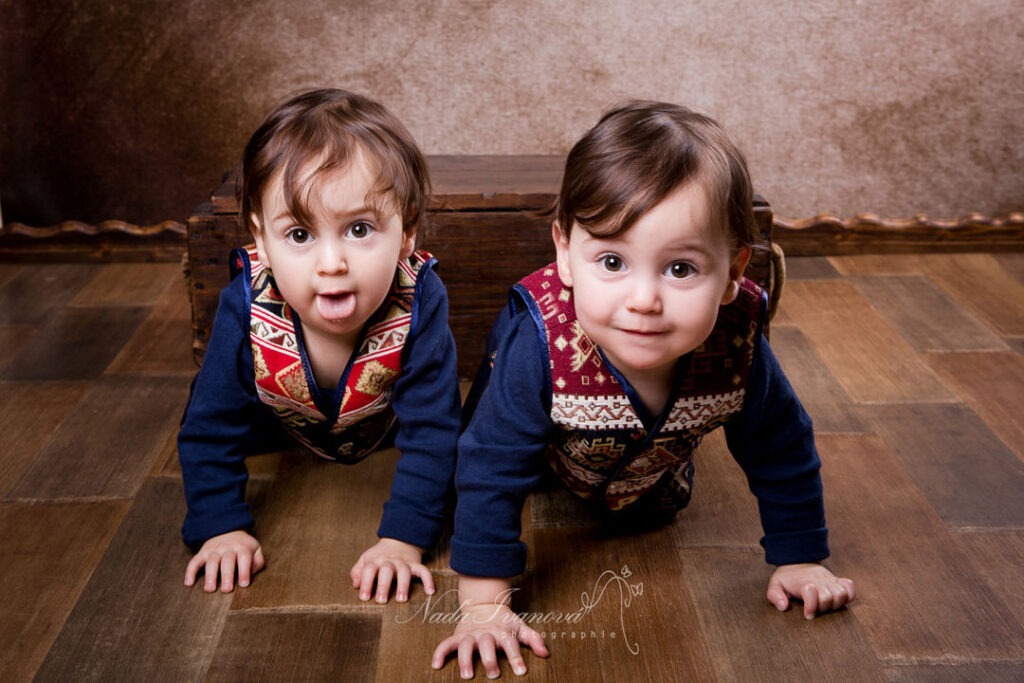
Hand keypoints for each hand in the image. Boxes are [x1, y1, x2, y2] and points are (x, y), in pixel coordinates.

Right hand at [184, 530, 264, 592]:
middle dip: (227, 575)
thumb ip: (258, 561)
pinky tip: (188, 583)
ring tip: (210, 589)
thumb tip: (252, 574)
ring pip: (211, 562)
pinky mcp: (202, 553)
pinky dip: (190, 572)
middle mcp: (227, 548)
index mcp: (242, 547)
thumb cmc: (243, 546)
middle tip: (227, 590)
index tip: (244, 584)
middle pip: (227, 561)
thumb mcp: (256, 549)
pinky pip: (194, 561)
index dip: (244, 571)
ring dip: (210, 575)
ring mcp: (213, 550)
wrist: (228, 530)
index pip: (244, 558)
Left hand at [350, 537, 433, 602]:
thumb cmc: (379, 556)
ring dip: (403, 585)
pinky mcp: (416, 564)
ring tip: (402, 599)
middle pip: (387, 571)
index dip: (366, 583)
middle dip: (384, 585)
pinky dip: (428, 580)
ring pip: (404, 572)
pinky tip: (430, 592)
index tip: (364, 598)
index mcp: (375, 560)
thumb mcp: (366, 559)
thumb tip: (355, 585)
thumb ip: (357, 571)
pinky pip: (424, 571)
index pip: (369, 570)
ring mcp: (404, 562)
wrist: (399, 540)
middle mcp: (389, 561)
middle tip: (381, 601)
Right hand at [432, 602, 548, 678]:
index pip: (510, 644)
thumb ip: (533, 639)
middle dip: (489, 658)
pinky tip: (436, 665)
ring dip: (465, 659)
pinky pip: (446, 643)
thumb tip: (545, 653)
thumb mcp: (520, 627)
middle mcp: (485, 633)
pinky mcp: (458, 636)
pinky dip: (440, 653)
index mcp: (502, 631)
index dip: (516, 657)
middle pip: (486, 644)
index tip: (521, 672)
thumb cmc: (504, 622)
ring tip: (467, 675)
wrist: (484, 604)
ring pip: (466, 645)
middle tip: (493, 673)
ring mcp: (470, 634)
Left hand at [767, 563, 855, 618]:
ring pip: (841, 594)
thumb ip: (775, 596)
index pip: (810, 593)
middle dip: (823, 608)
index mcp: (803, 583)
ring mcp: (829, 581)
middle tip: (816, 609)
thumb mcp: (775, 584)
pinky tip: (839, 599)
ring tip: (827, 606)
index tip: (807, 615)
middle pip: (828, 597)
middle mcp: (818, 581)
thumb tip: (784, 607)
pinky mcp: (837, 581)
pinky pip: (850, 586)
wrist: (798, 561)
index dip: (810, 607)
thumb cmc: (787, 578)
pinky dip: (849, 594)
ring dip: (836, 604)